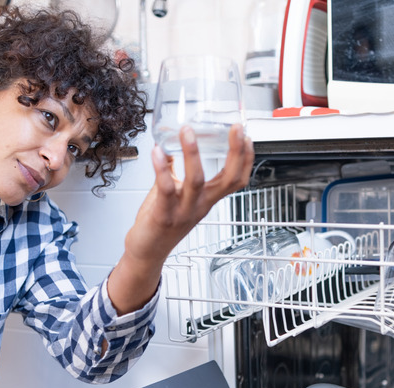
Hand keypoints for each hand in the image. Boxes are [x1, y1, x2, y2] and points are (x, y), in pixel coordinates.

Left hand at [108, 123, 253, 313]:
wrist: (146, 252)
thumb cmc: (160, 223)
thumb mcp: (173, 194)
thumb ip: (172, 172)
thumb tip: (167, 148)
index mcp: (207, 199)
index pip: (237, 179)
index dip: (247, 159)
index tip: (247, 137)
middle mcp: (201, 205)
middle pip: (228, 178)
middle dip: (236, 152)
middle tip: (236, 129)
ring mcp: (184, 211)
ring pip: (197, 181)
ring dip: (193, 153)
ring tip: (187, 131)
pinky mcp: (164, 215)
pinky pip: (166, 188)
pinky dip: (161, 168)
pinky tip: (157, 152)